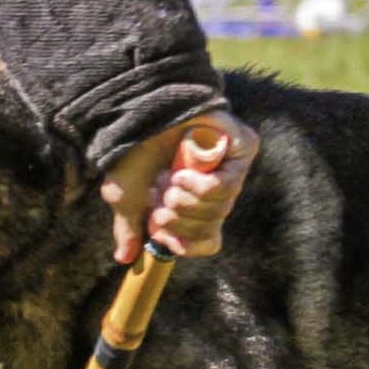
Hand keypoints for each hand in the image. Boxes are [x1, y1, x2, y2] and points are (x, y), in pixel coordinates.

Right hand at [99, 110, 258, 262]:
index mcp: (198, 200)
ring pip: (219, 209)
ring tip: (166, 179)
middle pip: (211, 227)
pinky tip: (182, 175)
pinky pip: (227, 186)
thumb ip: (129, 227)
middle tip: (157, 196)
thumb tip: (125, 258)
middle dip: (178, 219)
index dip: (186, 244)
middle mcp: (220, 187)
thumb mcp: (125, 196)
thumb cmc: (132, 148)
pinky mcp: (244, 147)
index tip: (162, 236)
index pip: (207, 241)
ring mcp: (234, 166)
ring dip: (185, 201)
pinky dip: (200, 187)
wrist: (138, 110)